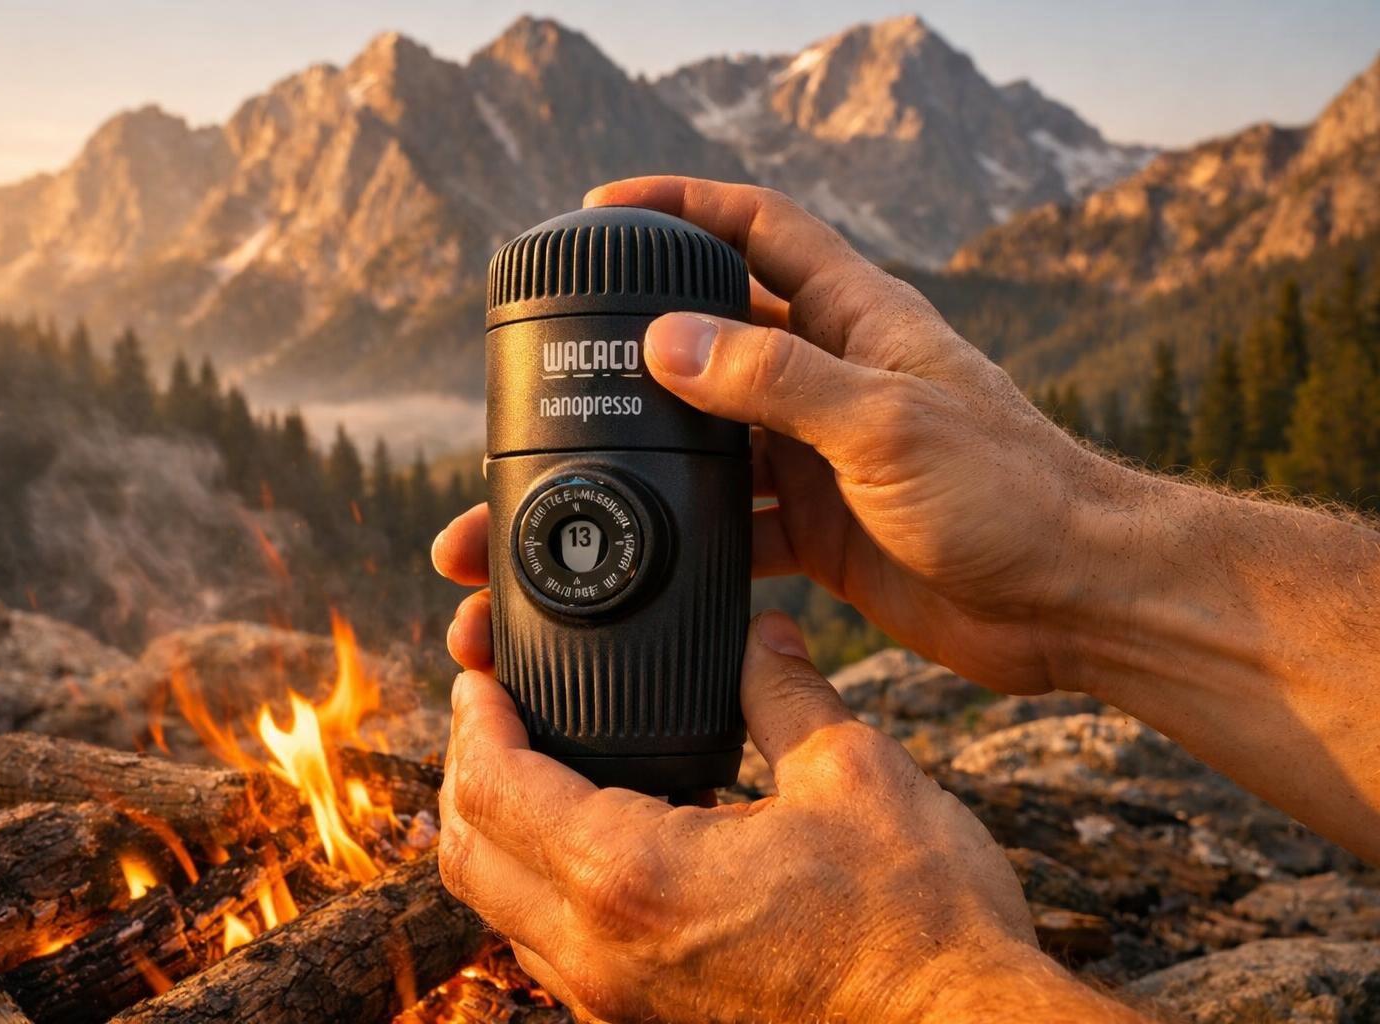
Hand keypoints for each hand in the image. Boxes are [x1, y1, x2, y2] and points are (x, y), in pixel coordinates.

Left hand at [438, 612, 1063, 1022]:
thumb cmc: (917, 925)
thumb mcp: (853, 775)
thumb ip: (786, 692)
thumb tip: (763, 633)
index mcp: (632, 876)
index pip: (494, 787)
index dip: (475, 718)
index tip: (481, 675)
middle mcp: (600, 954)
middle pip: (467, 855)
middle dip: (465, 773)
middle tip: (493, 714)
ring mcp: (617, 1005)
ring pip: (500, 915)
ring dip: (496, 836)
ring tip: (535, 770)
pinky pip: (552, 955)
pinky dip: (541, 891)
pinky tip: (599, 848)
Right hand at [537, 176, 1123, 693]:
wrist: (1071, 600)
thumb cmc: (1010, 492)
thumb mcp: (886, 423)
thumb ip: (776, 382)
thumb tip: (666, 342)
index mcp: (858, 320)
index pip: (759, 229)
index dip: (684, 206)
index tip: (607, 208)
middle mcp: (831, 379)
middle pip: (713, 341)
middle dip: (637, 351)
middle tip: (557, 367)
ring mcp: (820, 455)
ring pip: (711, 441)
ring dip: (649, 459)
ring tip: (568, 483)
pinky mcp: (818, 528)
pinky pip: (732, 520)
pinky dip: (689, 535)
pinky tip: (641, 555)